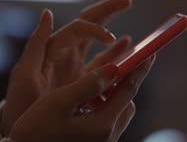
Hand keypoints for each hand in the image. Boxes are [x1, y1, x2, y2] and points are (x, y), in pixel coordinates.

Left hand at [0, 0, 131, 135]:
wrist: (23, 126)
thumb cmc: (20, 100)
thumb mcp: (25, 72)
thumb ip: (37, 43)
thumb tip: (47, 13)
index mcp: (54, 48)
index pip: (78, 28)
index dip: (96, 29)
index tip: (110, 37)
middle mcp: (65, 52)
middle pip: (88, 23)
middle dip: (106, 9)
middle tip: (126, 0)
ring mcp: (75, 66)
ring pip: (97, 41)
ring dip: (113, 27)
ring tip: (128, 10)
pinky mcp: (82, 81)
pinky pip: (102, 63)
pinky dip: (114, 52)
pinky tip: (126, 42)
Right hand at [9, 57, 154, 141]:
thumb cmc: (36, 130)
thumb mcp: (60, 102)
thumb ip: (88, 84)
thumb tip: (114, 70)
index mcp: (102, 124)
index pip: (128, 90)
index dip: (139, 69)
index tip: (150, 53)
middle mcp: (107, 135)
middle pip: (126, 102)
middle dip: (124, 82)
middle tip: (118, 64)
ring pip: (116, 112)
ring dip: (112, 94)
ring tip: (97, 81)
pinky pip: (106, 120)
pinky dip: (102, 105)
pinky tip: (86, 101)